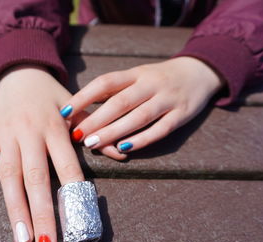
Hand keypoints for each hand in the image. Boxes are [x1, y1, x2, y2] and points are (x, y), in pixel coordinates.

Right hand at [0, 65, 84, 241]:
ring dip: (14, 208)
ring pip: (8, 174)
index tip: (77, 223)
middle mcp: (30, 133)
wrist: (21, 70)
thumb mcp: (76, 106)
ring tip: (21, 239)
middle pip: (36, 177)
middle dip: (41, 213)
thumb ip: (95, 131)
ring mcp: (6, 134)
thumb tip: (122, 155)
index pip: (66, 166)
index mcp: (56, 127)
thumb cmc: (52, 94)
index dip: (72, 194)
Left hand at [60, 57, 223, 159]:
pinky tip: (124, 148)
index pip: (106, 82)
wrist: (198, 72)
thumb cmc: (157, 79)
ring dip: (114, 131)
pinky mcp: (181, 115)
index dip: (84, 96)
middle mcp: (151, 84)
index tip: (64, 111)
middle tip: (77, 135)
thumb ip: (113, 90)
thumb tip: (80, 108)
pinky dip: (142, 139)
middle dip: (96, 119)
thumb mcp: (136, 76)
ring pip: (139, 116)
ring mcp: (168, 99)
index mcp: (136, 73)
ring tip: (93, 143)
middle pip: (120, 102)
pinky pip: (161, 129)